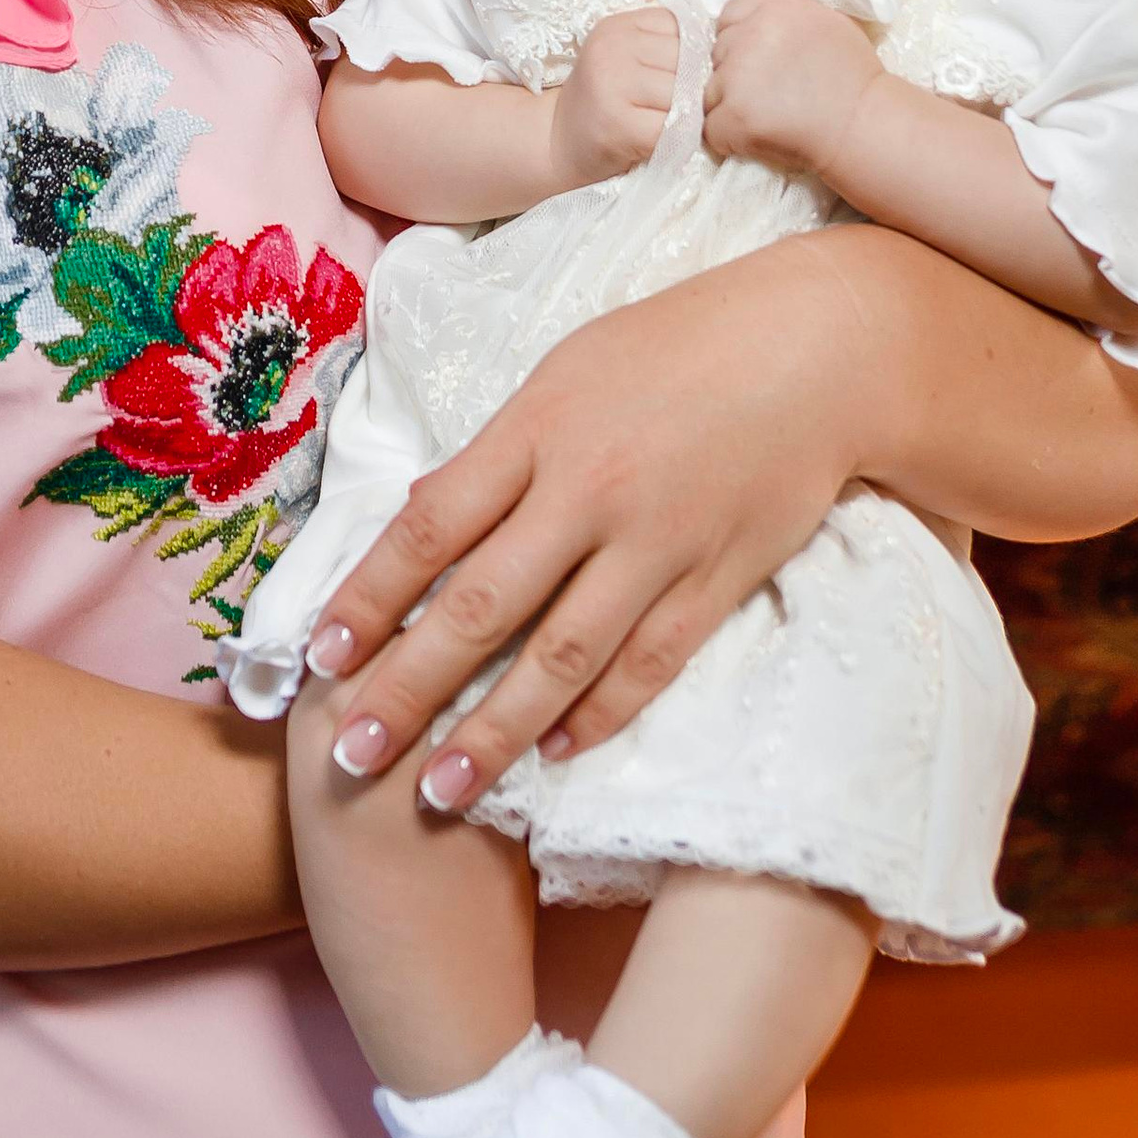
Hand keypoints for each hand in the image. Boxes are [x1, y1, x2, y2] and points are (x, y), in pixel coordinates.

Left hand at [307, 230, 870, 809]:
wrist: (818, 348)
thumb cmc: (677, 346)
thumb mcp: (567, 372)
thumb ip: (496, 451)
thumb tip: (417, 515)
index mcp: (538, 428)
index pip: (431, 526)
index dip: (369, 596)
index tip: (319, 655)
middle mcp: (590, 490)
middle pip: (481, 606)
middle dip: (408, 687)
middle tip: (352, 754)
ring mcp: (657, 542)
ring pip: (562, 656)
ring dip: (495, 731)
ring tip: (441, 791)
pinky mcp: (718, 579)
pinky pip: (649, 664)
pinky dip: (600, 715)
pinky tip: (554, 754)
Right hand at [546, 7, 679, 189]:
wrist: (556, 142)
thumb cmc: (604, 100)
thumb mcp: (625, 57)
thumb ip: (664, 46)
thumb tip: (724, 51)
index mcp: (618, 26)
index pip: (683, 28)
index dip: (692, 55)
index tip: (677, 77)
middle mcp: (611, 48)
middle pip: (687, 61)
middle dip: (693, 87)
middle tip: (677, 106)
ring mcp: (611, 85)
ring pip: (684, 94)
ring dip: (687, 114)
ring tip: (668, 123)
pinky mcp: (617, 125)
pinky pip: (673, 127)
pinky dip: (677, 138)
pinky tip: (660, 140)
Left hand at [701, 0, 880, 183]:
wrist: (864, 125)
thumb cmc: (853, 78)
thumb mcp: (826, 22)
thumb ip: (785, 15)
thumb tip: (754, 21)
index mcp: (774, 8)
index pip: (729, 15)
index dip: (740, 39)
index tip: (759, 60)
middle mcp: (751, 35)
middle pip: (717, 54)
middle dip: (736, 75)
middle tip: (771, 94)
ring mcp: (738, 75)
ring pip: (710, 92)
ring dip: (731, 107)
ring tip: (770, 118)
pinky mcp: (733, 114)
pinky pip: (711, 128)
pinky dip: (730, 138)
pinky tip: (760, 137)